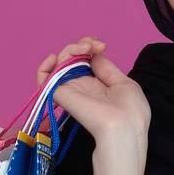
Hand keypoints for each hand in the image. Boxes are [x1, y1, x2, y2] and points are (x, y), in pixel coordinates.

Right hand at [35, 35, 150, 147]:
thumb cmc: (130, 111)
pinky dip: (43, 67)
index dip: (89, 48)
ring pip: (60, 64)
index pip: (86, 61)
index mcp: (99, 85)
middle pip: (72, 59)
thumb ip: (105, 68)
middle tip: (94, 45)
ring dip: (69, 50)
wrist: (124, 129)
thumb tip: (93, 56)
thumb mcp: (124, 83)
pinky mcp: (60, 94)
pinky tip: (53, 58)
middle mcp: (83, 86)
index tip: (101, 45)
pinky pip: (44, 80)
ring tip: (83, 48)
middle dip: (81, 45)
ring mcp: (71, 90)